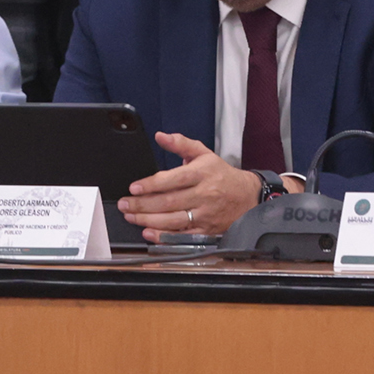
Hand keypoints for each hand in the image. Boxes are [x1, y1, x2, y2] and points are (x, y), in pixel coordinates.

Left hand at [118, 132, 264, 239]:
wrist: (248, 196)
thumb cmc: (221, 175)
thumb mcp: (204, 154)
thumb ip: (181, 144)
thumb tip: (161, 136)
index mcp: (201, 173)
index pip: (173, 179)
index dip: (151, 184)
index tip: (134, 187)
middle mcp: (203, 194)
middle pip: (169, 202)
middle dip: (143, 204)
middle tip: (125, 204)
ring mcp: (205, 214)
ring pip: (173, 220)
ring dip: (148, 220)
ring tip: (131, 216)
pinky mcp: (206, 230)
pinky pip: (183, 235)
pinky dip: (164, 236)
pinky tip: (149, 233)